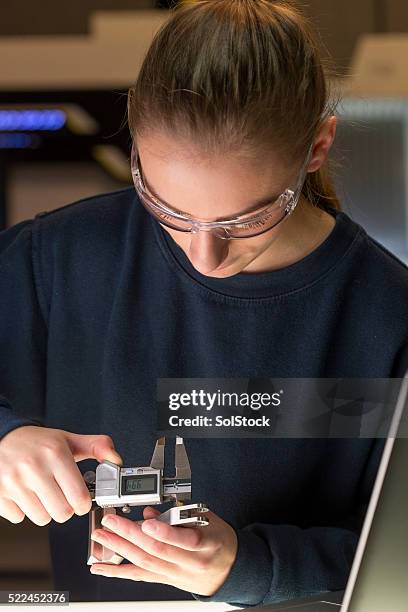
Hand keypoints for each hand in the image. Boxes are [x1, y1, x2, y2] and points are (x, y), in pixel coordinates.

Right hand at [0, 425, 121, 524]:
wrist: (1, 437)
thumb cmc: (36, 442)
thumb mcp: (68, 440)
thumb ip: (97, 446)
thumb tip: (116, 460)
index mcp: (54, 454)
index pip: (79, 497)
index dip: (83, 502)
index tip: (80, 499)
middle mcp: (33, 467)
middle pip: (62, 513)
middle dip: (65, 507)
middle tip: (60, 495)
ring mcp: (14, 482)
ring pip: (41, 518)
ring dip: (44, 510)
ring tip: (42, 492)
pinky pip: (18, 518)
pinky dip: (23, 510)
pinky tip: (24, 494)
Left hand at [89, 506, 237, 596]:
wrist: (229, 570)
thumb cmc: (219, 540)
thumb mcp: (208, 519)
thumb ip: (180, 514)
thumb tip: (150, 512)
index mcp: (206, 543)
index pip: (184, 540)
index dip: (164, 531)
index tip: (146, 521)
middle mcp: (190, 562)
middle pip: (156, 550)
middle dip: (130, 534)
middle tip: (111, 521)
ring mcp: (176, 574)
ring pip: (144, 563)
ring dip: (119, 549)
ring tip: (102, 536)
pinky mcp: (166, 580)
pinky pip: (140, 576)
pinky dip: (118, 571)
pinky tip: (102, 567)